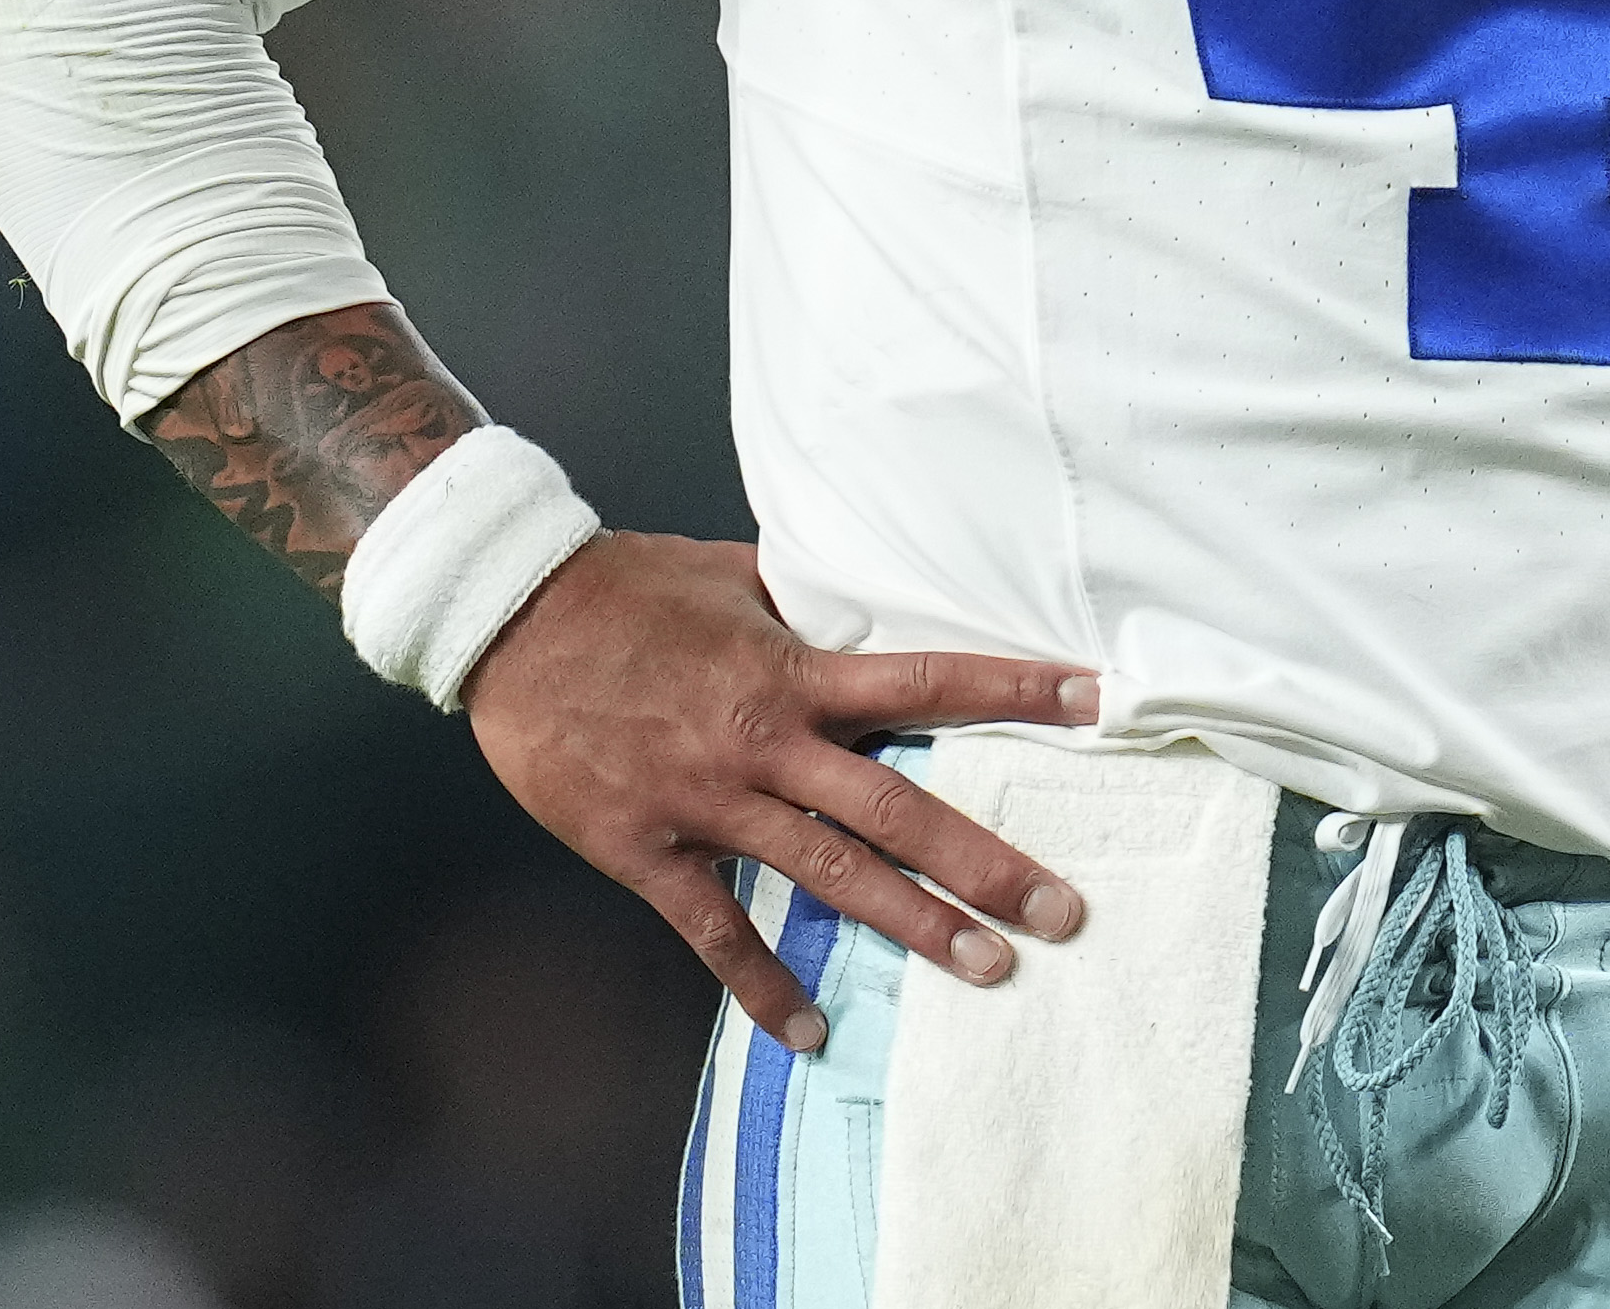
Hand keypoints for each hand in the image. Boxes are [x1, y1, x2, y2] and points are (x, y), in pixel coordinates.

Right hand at [462, 529, 1102, 1051]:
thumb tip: (867, 607)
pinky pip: (717, 933)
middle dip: (987, 862)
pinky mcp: (648, 851)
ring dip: (914, 927)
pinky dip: (765, 987)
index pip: (929, 680)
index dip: (1016, 689)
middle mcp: (766, 742)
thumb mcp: (736, 578)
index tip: (1095, 701)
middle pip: (900, 809)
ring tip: (989, 970)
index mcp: (794, 671)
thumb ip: (807, 609)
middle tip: (1063, 911)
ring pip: (830, 876)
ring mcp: (709, 803)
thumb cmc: (628, 587)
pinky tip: (812, 1031)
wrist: (513, 619)